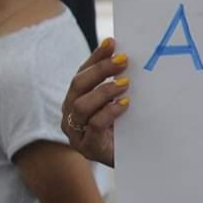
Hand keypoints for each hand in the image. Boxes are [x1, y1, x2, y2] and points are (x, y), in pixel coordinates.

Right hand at [61, 38, 130, 167]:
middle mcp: (71, 112)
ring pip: (81, 105)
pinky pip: (95, 125)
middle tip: (124, 60)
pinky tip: (125, 104)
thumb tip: (130, 55)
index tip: (113, 42)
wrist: (132, 160)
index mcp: (77, 98)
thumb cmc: (125, 128)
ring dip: (104, 91)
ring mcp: (76, 131)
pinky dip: (109, 112)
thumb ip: (121, 84)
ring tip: (126, 84)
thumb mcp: (121, 102)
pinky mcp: (88, 147)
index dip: (96, 56)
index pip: (82, 72)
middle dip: (101, 69)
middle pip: (78, 84)